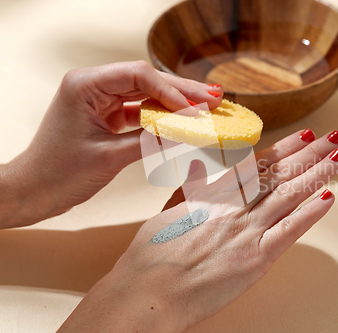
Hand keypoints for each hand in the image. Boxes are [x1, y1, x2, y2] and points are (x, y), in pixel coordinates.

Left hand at [0, 61, 222, 227]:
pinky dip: (163, 117)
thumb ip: (150, 140)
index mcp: (85, 85)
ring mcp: (101, 99)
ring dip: (176, 103)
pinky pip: (141, 110)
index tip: (197, 109)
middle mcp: (93, 85)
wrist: (35, 191)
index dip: (172, 91)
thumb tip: (188, 131)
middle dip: (182, 91)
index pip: (139, 75)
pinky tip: (185, 120)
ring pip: (147, 94)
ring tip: (208, 107)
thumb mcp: (110, 156)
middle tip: (215, 99)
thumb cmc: (61, 173)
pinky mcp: (107, 114)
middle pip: (147, 80)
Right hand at [57, 129, 337, 332]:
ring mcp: (246, 231)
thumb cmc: (151, 258)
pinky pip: (289, 231)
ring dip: (317, 174)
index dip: (284, 148)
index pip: (256, 164)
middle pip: (279, 174)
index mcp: (212, 194)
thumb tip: (199, 168)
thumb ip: (190, 189)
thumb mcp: (167, 213)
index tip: (303, 135)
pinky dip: (310, 213)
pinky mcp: (255, 259)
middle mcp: (233, 207)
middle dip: (310, 153)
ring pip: (289, 196)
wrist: (147, 293)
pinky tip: (329, 197)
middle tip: (333, 137)